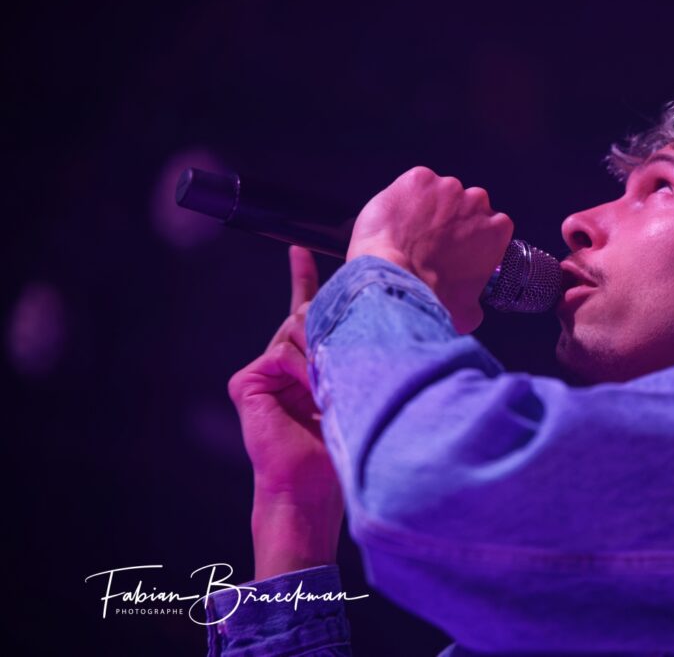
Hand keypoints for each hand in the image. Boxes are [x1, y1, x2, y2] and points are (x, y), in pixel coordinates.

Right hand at [227, 245, 342, 579]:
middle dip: (328, 332)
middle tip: (338, 368)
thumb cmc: (340, 441)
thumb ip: (346, 348)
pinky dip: (301, 371)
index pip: (303, 310)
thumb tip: (367, 312)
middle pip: (304, 317)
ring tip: (326, 391)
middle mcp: (279, 361)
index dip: (303, 279)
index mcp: (304, 361)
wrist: (313, 483)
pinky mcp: (245, 381)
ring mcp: (260, 371)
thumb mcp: (352, 383)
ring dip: (320, 358)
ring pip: (295, 332)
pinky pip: (281, 355)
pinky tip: (308, 394)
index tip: (299, 251)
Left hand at [346, 166, 514, 333]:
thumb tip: (472, 305)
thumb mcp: (467, 311)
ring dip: (429, 209)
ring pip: (440, 194)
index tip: (457, 250)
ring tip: (410, 234)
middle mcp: (477, 201)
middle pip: (466, 206)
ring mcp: (447, 187)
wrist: (392, 281)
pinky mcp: (418, 179)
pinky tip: (398, 220)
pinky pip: (414, 185)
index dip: (472, 238)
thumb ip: (477, 298)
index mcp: (497, 229)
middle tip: (431, 245)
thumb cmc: (430, 296)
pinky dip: (406, 198)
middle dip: (451, 221)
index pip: (491, 226)